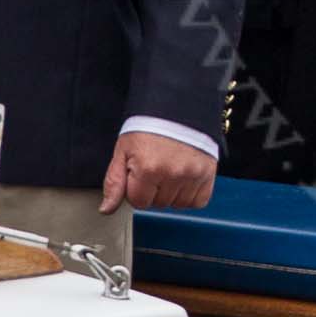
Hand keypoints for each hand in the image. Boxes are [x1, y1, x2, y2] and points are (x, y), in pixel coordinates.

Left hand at [100, 131, 216, 212]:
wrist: (179, 107)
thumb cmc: (149, 127)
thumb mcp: (124, 151)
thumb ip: (114, 182)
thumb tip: (107, 209)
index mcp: (148, 168)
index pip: (139, 202)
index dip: (136, 188)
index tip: (140, 172)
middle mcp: (173, 173)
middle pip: (158, 204)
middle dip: (154, 190)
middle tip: (157, 166)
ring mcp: (193, 174)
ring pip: (177, 204)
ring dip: (172, 193)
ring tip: (171, 169)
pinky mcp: (208, 173)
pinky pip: (198, 201)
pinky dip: (191, 194)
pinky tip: (185, 178)